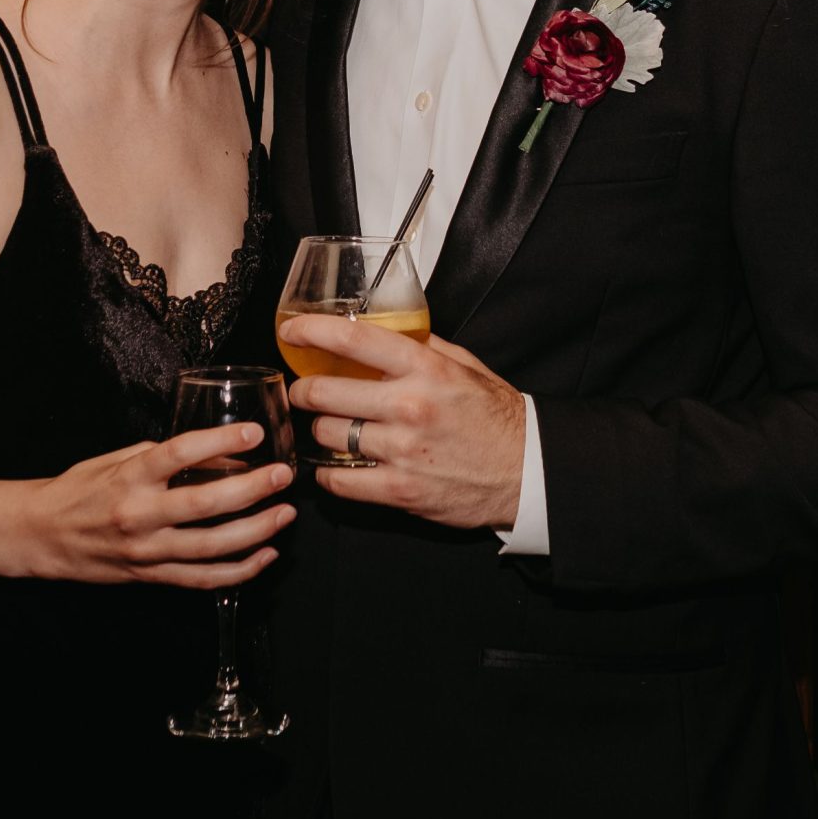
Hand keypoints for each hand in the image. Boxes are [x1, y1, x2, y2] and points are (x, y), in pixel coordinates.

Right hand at [24, 424, 293, 588]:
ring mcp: (146, 551)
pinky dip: (239, 571)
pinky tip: (265, 556)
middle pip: (206, 504)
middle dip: (252, 490)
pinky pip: (203, 579)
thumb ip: (161, 458)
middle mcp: (139, 515)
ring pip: (212, 547)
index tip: (253, 433)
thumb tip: (213, 454)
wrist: (41, 536)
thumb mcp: (115, 460)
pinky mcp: (150, 577)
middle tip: (283, 475)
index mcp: (129, 477)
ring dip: (256, 531)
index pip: (180, 453)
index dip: (220, 442)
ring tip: (284, 514)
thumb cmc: (79, 491)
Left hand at [282, 315, 524, 529]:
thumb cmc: (496, 417)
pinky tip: (335, 467)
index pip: (353, 341)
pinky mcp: (400, 490)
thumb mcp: (466, 366)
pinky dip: (328, 475)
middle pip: (324, 393)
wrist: (528, 472)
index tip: (289, 331)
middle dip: (304, 390)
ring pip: (327, 436)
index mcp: (426, 369)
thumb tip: (382, 328)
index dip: (311, 332)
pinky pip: (339, 482)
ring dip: (320, 431)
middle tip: (304, 391)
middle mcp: (410, 406)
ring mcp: (402, 450)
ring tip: (329, 428)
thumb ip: (423, 346)